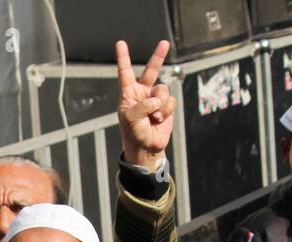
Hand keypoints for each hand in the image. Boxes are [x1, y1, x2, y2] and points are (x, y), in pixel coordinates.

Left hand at [116, 39, 175, 173]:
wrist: (147, 148)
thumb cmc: (133, 134)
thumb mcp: (131, 118)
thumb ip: (143, 105)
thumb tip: (157, 99)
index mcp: (128, 94)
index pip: (125, 72)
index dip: (124, 58)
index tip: (120, 43)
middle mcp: (142, 93)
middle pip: (151, 70)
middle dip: (158, 56)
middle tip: (164, 43)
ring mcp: (155, 99)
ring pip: (164, 89)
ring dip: (161, 104)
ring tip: (154, 116)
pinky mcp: (166, 106)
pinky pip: (171, 100)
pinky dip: (167, 110)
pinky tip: (160, 119)